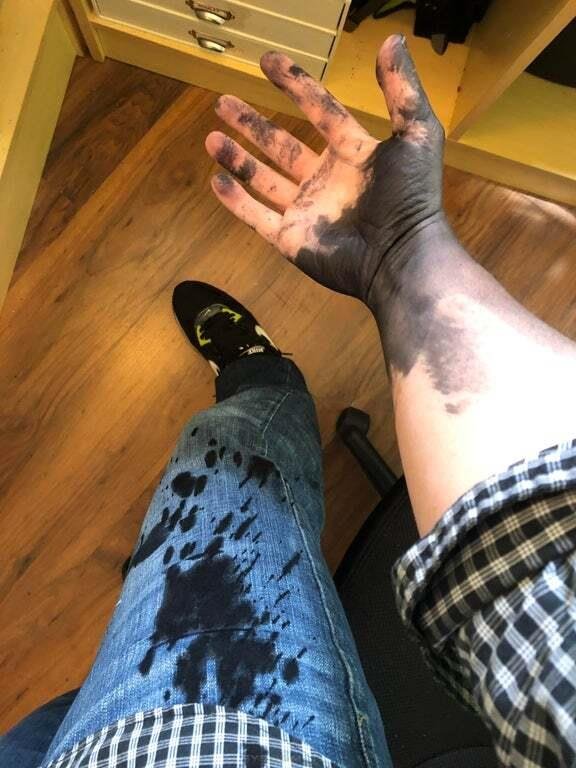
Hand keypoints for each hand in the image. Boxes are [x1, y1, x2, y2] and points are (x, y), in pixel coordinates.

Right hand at [205, 35, 444, 305]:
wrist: (399, 254)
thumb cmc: (412, 196)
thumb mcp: (417, 133)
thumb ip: (402, 89)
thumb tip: (391, 40)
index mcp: (352, 153)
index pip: (319, 111)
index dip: (296, 85)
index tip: (269, 61)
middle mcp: (325, 180)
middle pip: (281, 145)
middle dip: (252, 124)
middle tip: (223, 102)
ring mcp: (306, 211)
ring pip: (263, 180)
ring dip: (237, 158)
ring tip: (211, 137)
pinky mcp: (291, 239)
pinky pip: (257, 217)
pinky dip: (236, 202)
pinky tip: (216, 180)